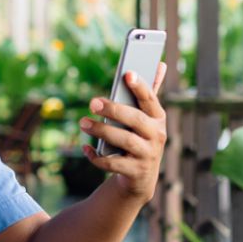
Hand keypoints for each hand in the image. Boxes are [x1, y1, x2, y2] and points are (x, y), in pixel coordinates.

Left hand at [78, 63, 167, 202]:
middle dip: (113, 110)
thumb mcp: (146, 119)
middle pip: (135, 120)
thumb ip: (149, 93)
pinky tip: (85, 147)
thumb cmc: (140, 139)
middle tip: (92, 102)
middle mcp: (156, 136)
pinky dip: (97, 156)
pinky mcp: (135, 172)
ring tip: (82, 123)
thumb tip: (160, 63)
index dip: (140, 86)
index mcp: (158, 118)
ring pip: (124, 141)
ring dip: (101, 131)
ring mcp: (147, 155)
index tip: (127, 74)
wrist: (140, 178)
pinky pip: (113, 163)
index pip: (150, 100)